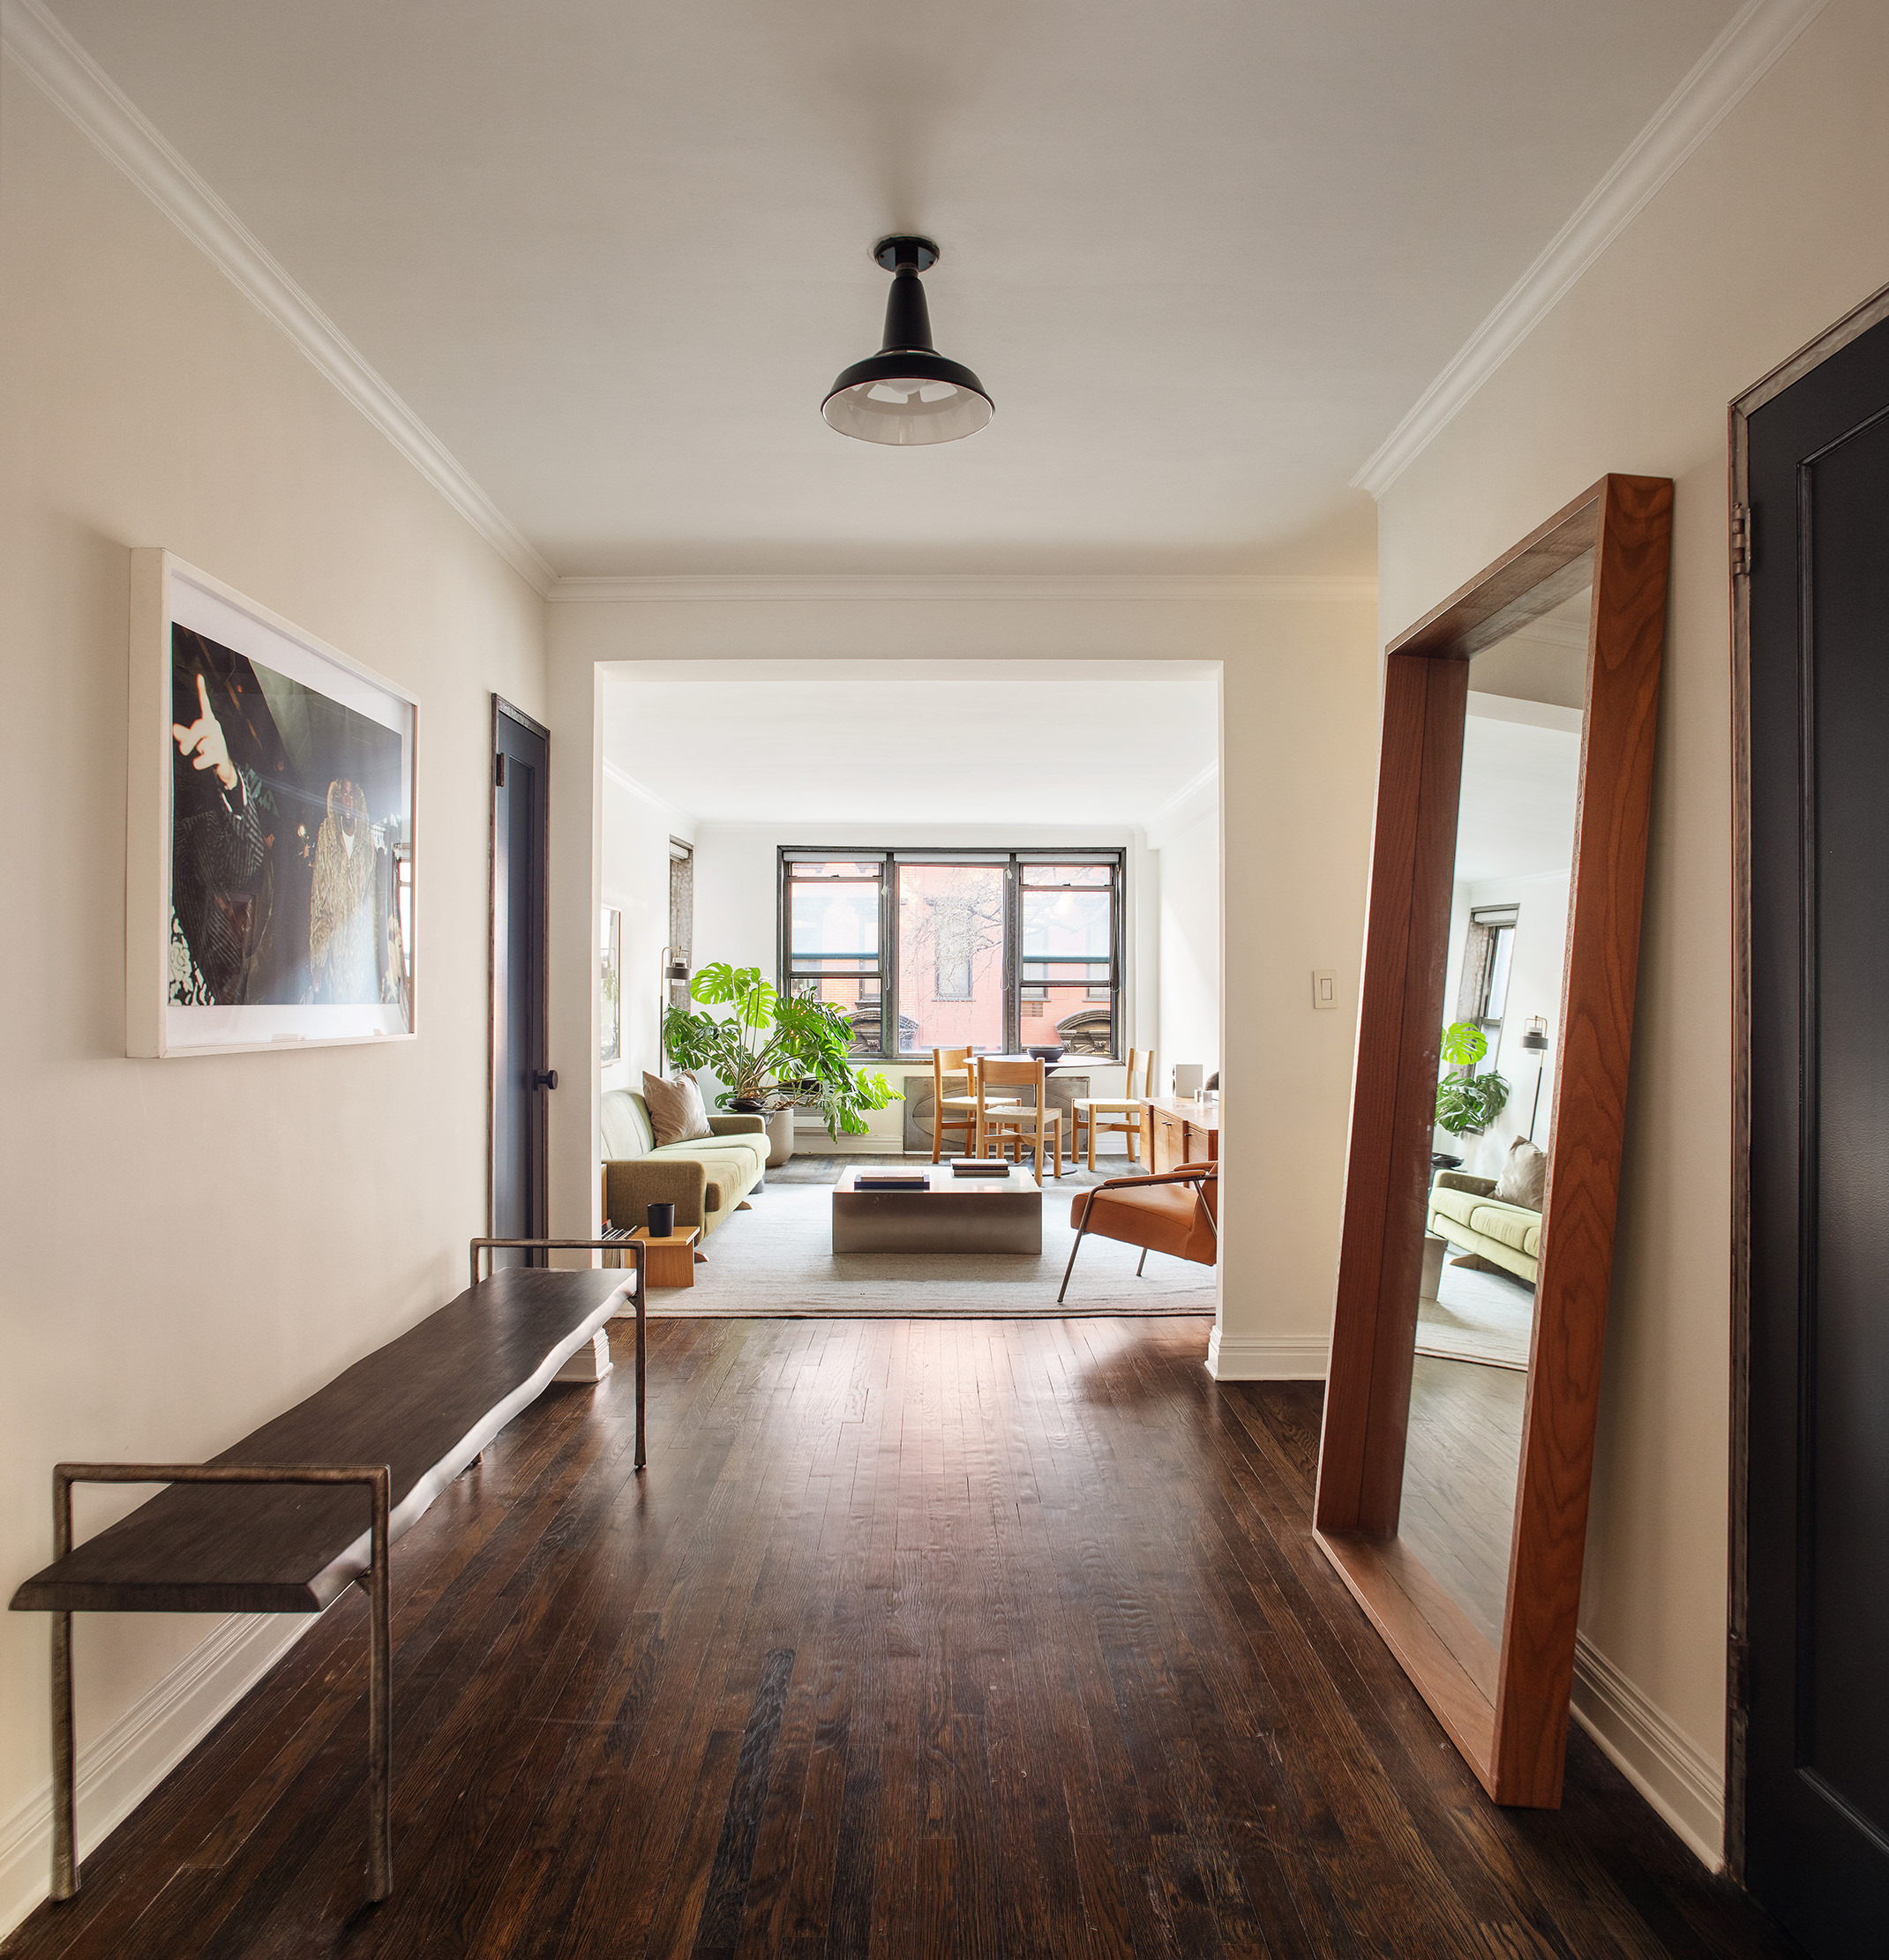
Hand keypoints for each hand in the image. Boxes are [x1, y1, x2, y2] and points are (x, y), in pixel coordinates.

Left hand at [172, 672, 236, 792]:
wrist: (226, 768)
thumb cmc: (210, 751)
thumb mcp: (195, 742)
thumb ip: (185, 735)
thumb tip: (173, 728)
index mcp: (208, 724)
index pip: (205, 706)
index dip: (202, 691)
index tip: (199, 677)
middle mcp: (215, 730)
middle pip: (200, 726)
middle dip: (190, 739)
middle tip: (182, 751)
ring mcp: (220, 742)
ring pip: (204, 744)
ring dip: (199, 754)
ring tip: (197, 763)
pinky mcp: (223, 756)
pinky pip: (209, 757)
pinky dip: (202, 762)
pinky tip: (198, 765)